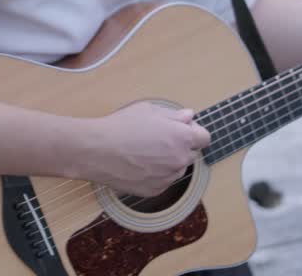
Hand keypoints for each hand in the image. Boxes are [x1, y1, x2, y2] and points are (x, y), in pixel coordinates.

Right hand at [83, 101, 209, 197]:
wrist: (97, 151)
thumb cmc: (121, 126)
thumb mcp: (149, 110)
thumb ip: (174, 115)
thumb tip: (188, 117)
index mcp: (182, 138)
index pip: (204, 137)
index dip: (193, 132)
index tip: (182, 129)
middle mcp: (180, 160)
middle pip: (191, 153)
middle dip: (181, 145)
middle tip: (158, 137)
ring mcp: (168, 178)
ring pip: (177, 168)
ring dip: (169, 161)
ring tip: (145, 151)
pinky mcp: (155, 190)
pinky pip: (163, 180)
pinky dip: (156, 174)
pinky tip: (138, 163)